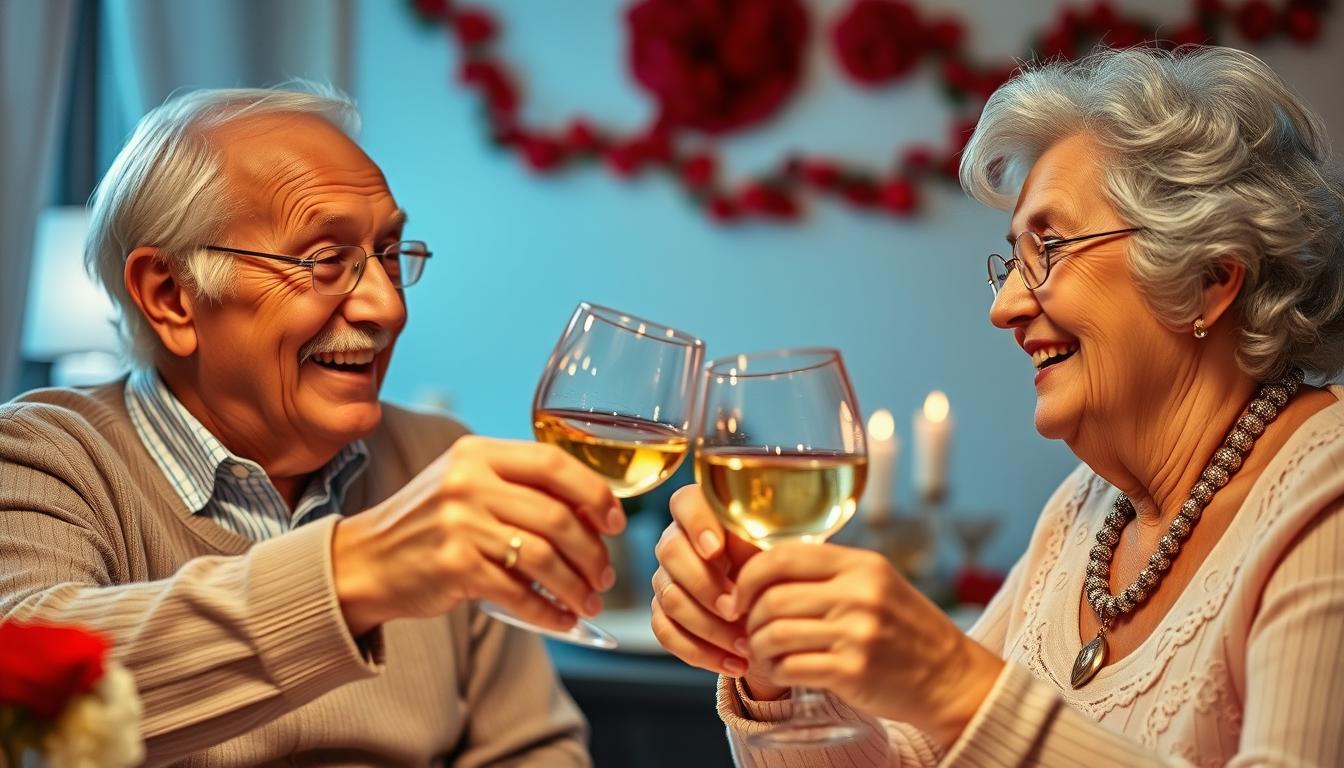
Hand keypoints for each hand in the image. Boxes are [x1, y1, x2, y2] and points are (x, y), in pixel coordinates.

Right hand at [331, 435, 623, 635]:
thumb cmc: (429, 523)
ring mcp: (458, 523)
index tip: (614, 520)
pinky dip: (547, 610)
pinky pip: (518, 591)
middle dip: (592, 551)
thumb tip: (593, 510)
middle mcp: (468, 482)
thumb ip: (518, 485)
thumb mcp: (466, 483)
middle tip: (605, 574)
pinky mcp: (453, 566)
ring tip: (588, 601)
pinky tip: (562, 619)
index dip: (594, 492)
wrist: (364, 561)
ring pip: (543, 556)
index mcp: (477, 453)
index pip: (553, 462)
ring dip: (576, 585)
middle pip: (557, 515)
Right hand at [649, 484, 774, 690]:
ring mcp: (665, 578)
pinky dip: (702, 653)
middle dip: (705, 586)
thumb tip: (769, 550)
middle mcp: (676, 540)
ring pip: (670, 598)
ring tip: (746, 644)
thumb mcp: (778, 548)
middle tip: (736, 608)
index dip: (696, 525)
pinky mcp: (663, 612)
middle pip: (671, 554)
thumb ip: (767, 541)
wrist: (771, 602)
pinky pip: (667, 633)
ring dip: (710, 627)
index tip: (717, 550)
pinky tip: (734, 663)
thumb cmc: (775, 566)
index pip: (684, 503)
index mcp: (701, 512)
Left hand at [734, 543, 1003, 746]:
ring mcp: (857, 633)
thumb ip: (828, 573)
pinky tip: (778, 671)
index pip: (782, 556)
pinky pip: (790, 668)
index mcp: (861, 564)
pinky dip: (774, 672)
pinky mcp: (853, 671)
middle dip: (749, 617)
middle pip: (773, 598)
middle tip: (748, 630)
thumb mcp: (876, 583)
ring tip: (761, 653)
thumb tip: (764, 568)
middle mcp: (859, 594)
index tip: (739, 595)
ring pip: (775, 634)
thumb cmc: (905, 629)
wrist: (949, 677)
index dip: (749, 576)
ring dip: (757, 647)